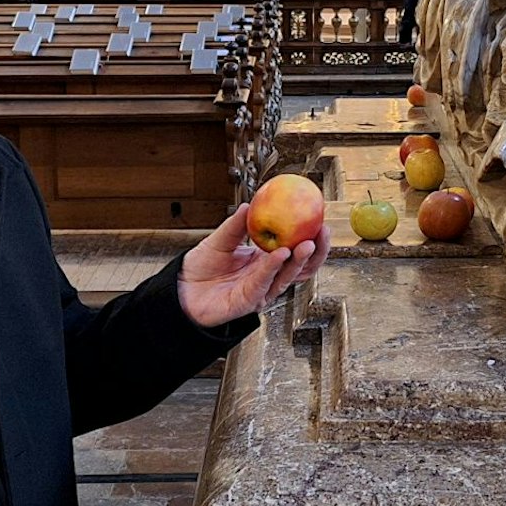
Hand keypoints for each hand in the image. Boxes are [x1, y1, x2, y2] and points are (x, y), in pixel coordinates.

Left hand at [177, 204, 330, 328]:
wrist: (182, 289)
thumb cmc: (202, 267)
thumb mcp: (220, 239)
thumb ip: (236, 224)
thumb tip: (249, 204)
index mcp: (266, 260)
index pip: (296, 249)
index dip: (311, 237)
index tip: (320, 218)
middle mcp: (268, 276)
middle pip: (302, 267)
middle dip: (317, 251)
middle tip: (323, 231)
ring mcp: (261, 290)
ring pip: (288, 277)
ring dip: (300, 260)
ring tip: (308, 243)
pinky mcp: (250, 301)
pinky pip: (265, 282)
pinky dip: (274, 267)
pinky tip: (280, 254)